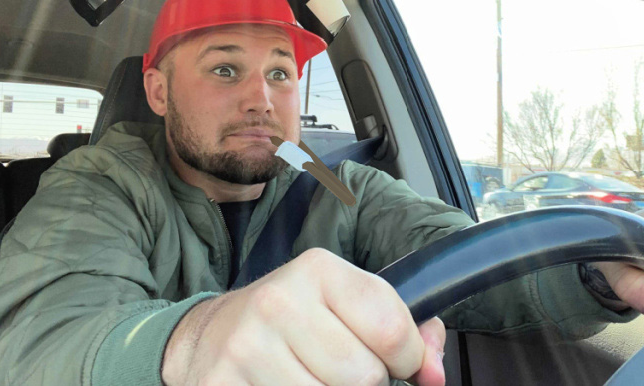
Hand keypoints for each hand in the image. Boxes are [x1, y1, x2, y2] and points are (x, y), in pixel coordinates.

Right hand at [162, 248, 446, 385]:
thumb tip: (435, 374)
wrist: (208, 338)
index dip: (407, 359)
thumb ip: (405, 330)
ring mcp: (248, 347)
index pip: (392, 329)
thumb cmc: (293, 323)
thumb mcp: (345, 304)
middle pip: (364, 377)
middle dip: (365, 384)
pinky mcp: (225, 385)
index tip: (396, 361)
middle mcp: (279, 301)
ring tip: (311, 379)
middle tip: (339, 371)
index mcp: (317, 270)